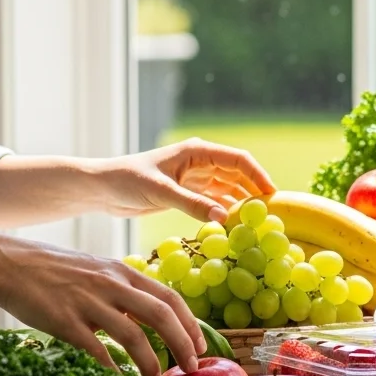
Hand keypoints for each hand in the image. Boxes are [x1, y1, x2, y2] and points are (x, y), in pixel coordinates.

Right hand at [0, 235, 206, 375]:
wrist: (10, 263)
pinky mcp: (64, 320)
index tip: (200, 347)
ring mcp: (89, 301)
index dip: (190, 324)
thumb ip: (124, 291)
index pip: (170, 297)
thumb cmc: (55, 271)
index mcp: (124, 273)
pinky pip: (96, 349)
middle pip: (161, 315)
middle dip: (181, 345)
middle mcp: (112, 284)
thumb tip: (152, 317)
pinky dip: (113, 369)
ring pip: (133, 335)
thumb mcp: (98, 271)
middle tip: (190, 369)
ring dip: (150, 363)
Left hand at [96, 139, 275, 224]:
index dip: (258, 175)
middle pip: (238, 174)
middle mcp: (200, 162)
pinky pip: (215, 201)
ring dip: (242, 202)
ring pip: (229, 188)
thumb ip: (192, 204)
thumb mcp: (161, 192)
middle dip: (255, 190)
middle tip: (271, 212)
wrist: (102, 189)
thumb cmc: (127, 181)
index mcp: (197, 151)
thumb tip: (225, 217)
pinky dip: (226, 210)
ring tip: (257, 220)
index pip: (238, 160)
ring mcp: (195, 178)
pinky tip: (236, 224)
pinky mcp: (188, 193)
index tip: (272, 194)